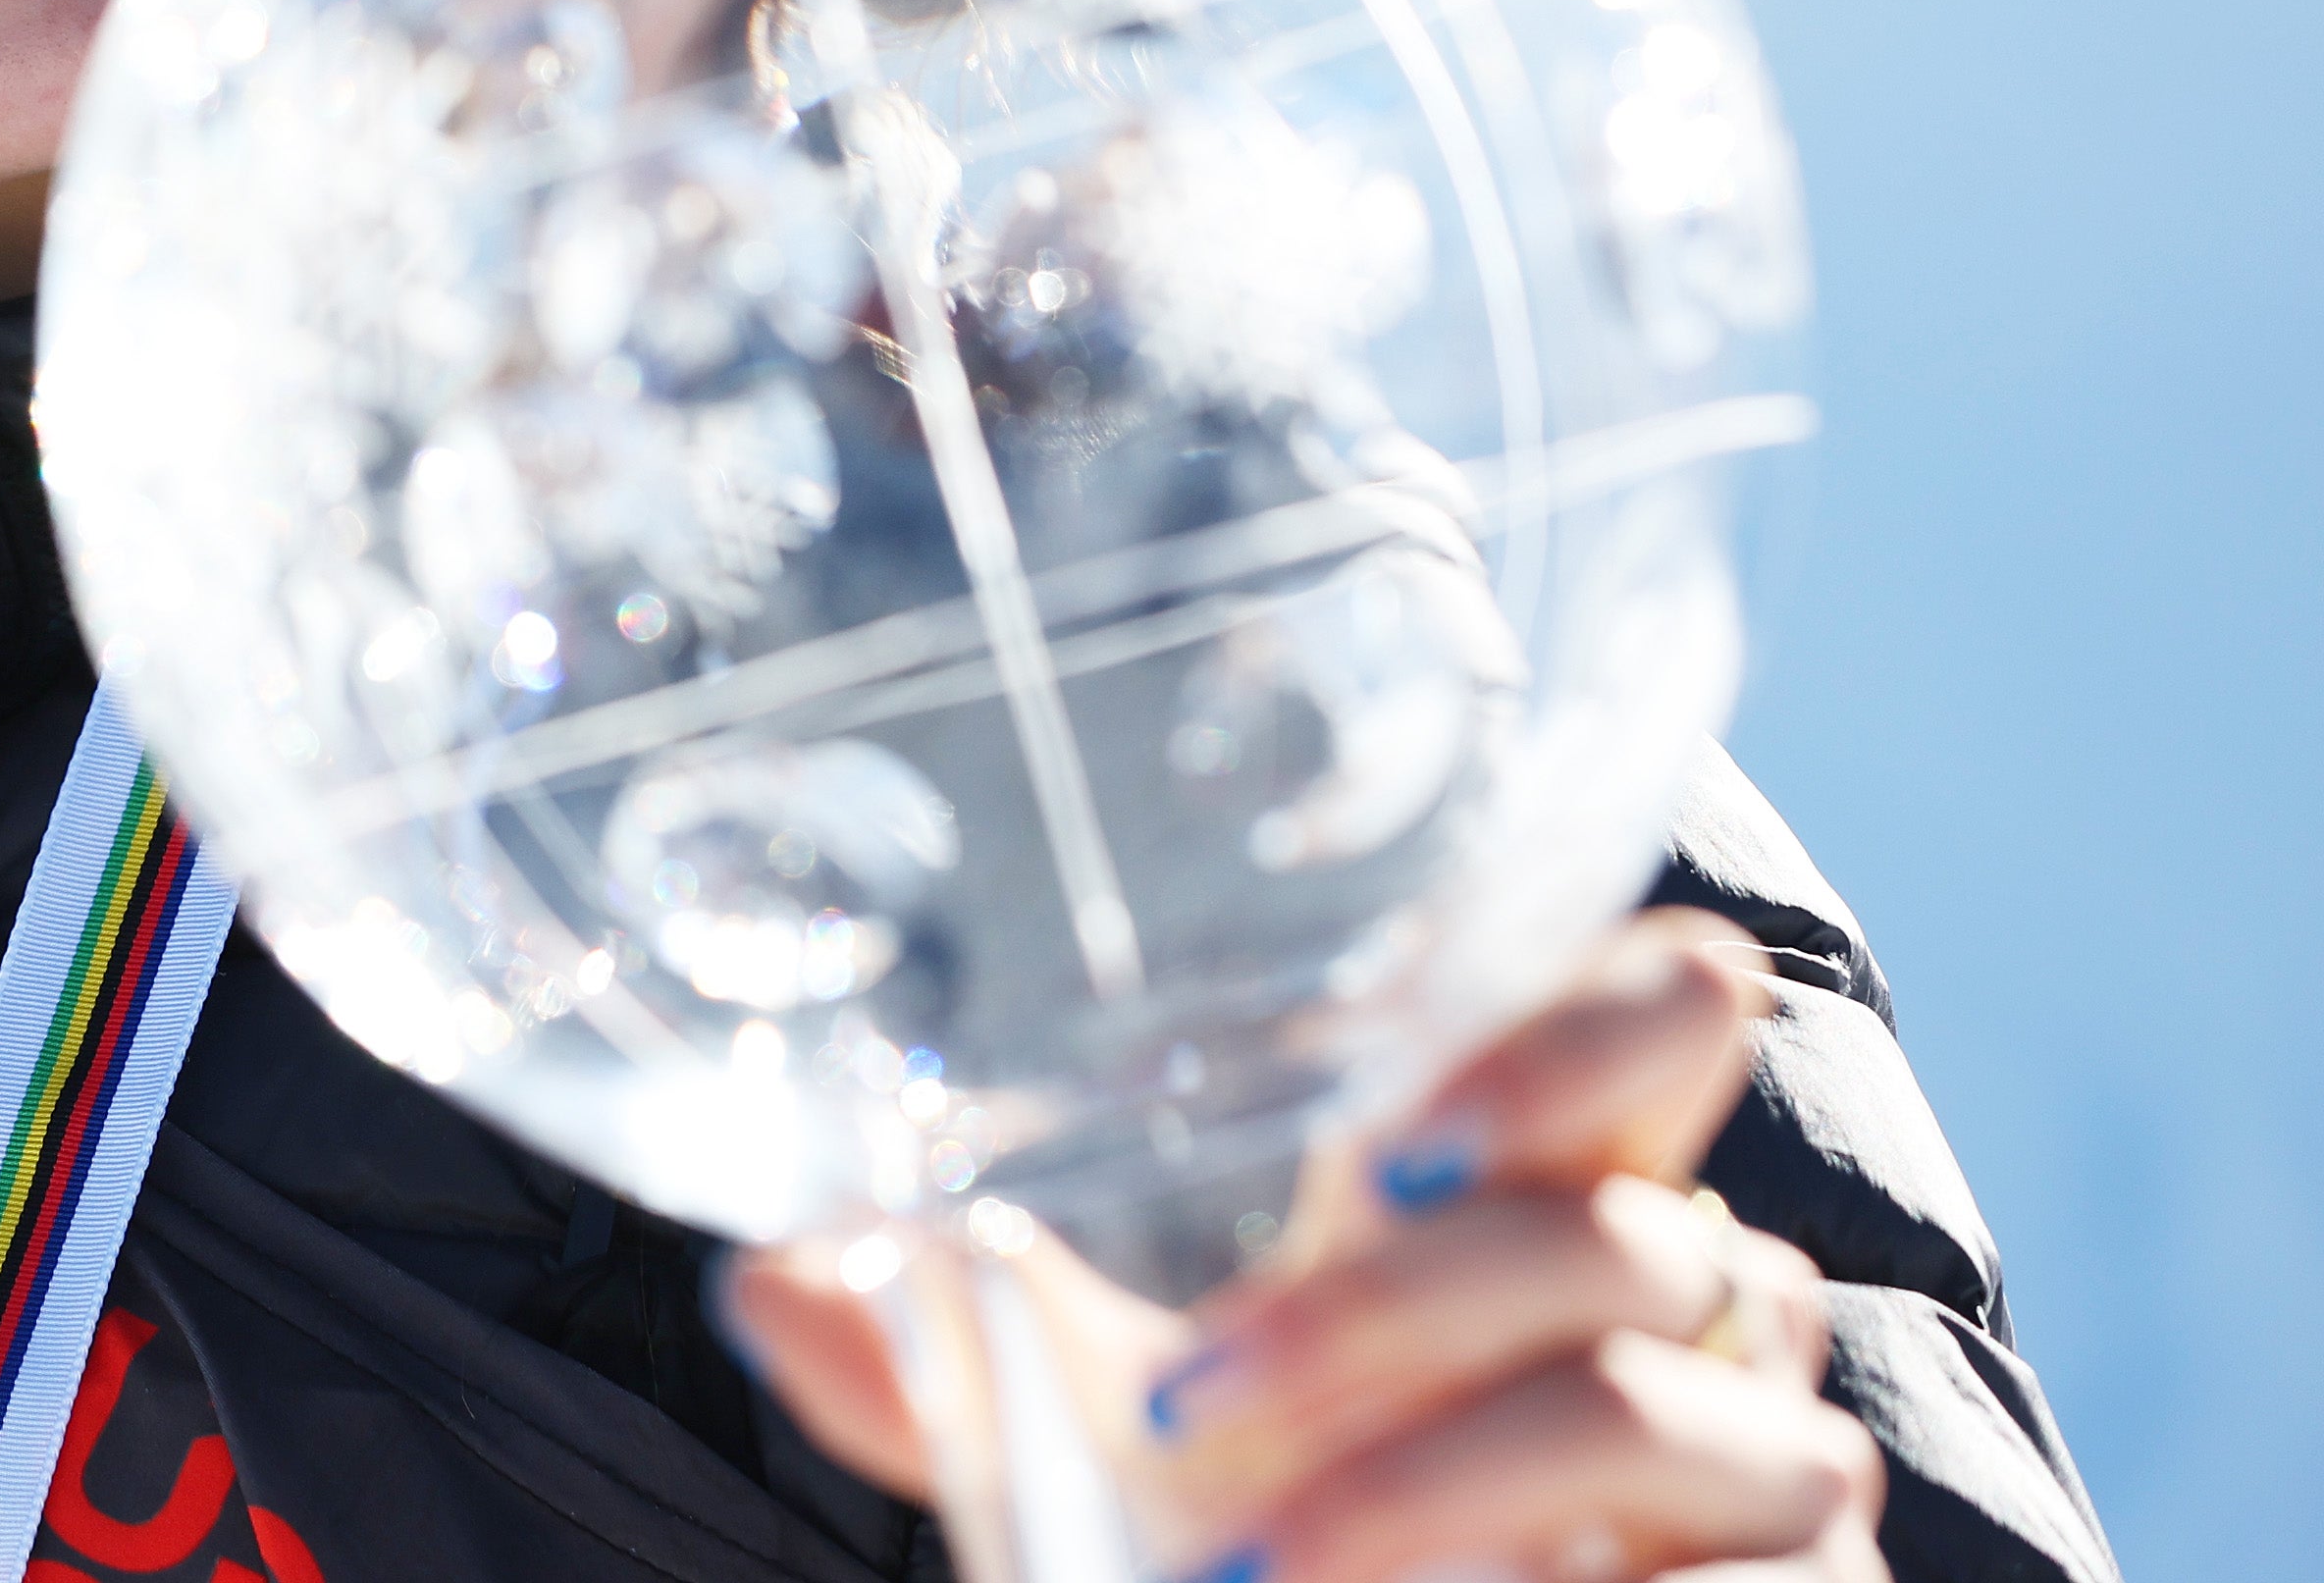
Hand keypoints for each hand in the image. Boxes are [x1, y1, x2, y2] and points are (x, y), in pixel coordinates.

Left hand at [720, 912, 1882, 1580]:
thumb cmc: (1255, 1526)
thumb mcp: (1092, 1446)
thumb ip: (944, 1360)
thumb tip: (772, 1275)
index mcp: (1523, 1189)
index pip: (1668, 1004)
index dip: (1579, 1022)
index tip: (1382, 1135)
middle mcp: (1679, 1297)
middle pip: (1623, 1218)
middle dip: (1390, 1310)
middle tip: (1183, 1410)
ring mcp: (1758, 1459)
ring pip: (1660, 1398)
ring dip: (1441, 1475)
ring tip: (1253, 1565)